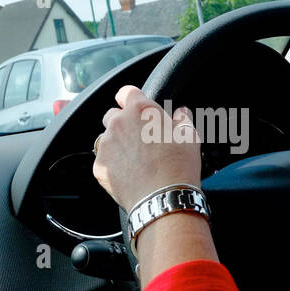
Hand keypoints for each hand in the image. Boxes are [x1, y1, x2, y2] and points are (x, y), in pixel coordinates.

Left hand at [93, 85, 201, 211]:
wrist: (164, 198)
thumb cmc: (179, 166)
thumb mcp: (189, 137)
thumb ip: (182, 119)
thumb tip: (181, 113)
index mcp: (140, 110)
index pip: (126, 92)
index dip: (131, 98)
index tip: (134, 105)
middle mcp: (118, 123)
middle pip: (112, 115)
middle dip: (122, 123)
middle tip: (139, 139)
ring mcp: (106, 145)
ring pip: (105, 138)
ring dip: (116, 144)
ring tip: (133, 159)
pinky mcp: (100, 166)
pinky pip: (103, 160)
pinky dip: (112, 165)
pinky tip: (128, 173)